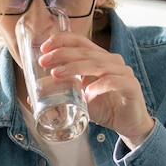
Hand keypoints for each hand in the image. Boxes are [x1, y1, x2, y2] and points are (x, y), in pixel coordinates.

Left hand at [39, 32, 154, 148]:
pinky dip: (98, 87)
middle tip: (44, 62)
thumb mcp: (79, 98)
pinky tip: (87, 95)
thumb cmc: (104, 107)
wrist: (128, 124)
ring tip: (57, 75)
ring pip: (98, 64)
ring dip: (75, 68)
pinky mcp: (131, 87)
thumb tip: (34, 93)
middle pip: (86, 52)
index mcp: (99, 58)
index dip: (62, 41)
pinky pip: (114, 82)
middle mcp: (112, 61)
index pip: (80, 42)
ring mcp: (123, 72)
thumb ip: (61, 92)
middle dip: (62, 55)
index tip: (44, 48)